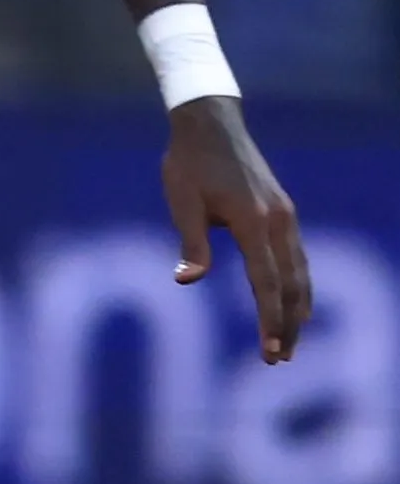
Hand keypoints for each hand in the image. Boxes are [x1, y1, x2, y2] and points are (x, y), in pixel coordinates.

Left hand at [168, 99, 308, 363]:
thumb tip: (187, 280)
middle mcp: (278, 221)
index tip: (270, 351)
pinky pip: (297, 257)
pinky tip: (294, 304)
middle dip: (288, 324)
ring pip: (300, 273)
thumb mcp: (182, 202)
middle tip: (280, 359)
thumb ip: (191, 243)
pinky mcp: (282, 212)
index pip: (266, 283)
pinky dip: (298, 285)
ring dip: (296, 309)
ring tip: (290, 343)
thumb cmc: (188, 164)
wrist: (210, 124)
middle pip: (292, 285)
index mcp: (253, 221)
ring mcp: (285, 216)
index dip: (268, 319)